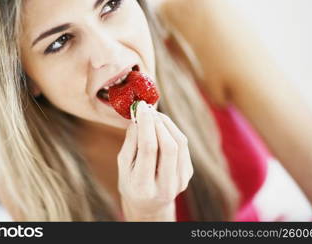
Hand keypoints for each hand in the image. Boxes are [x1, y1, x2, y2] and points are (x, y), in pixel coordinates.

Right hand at [117, 101, 193, 220]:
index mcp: (144, 186)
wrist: (149, 205)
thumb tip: (139, 117)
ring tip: (154, 115)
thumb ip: (130, 142)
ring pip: (180, 143)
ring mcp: (180, 182)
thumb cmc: (131, 182)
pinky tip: (162, 126)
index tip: (141, 107)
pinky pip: (183, 146)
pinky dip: (172, 131)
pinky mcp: (188, 174)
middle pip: (169, 146)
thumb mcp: (123, 165)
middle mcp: (166, 187)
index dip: (146, 124)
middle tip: (148, 109)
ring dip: (167, 124)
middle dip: (158, 122)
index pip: (149, 149)